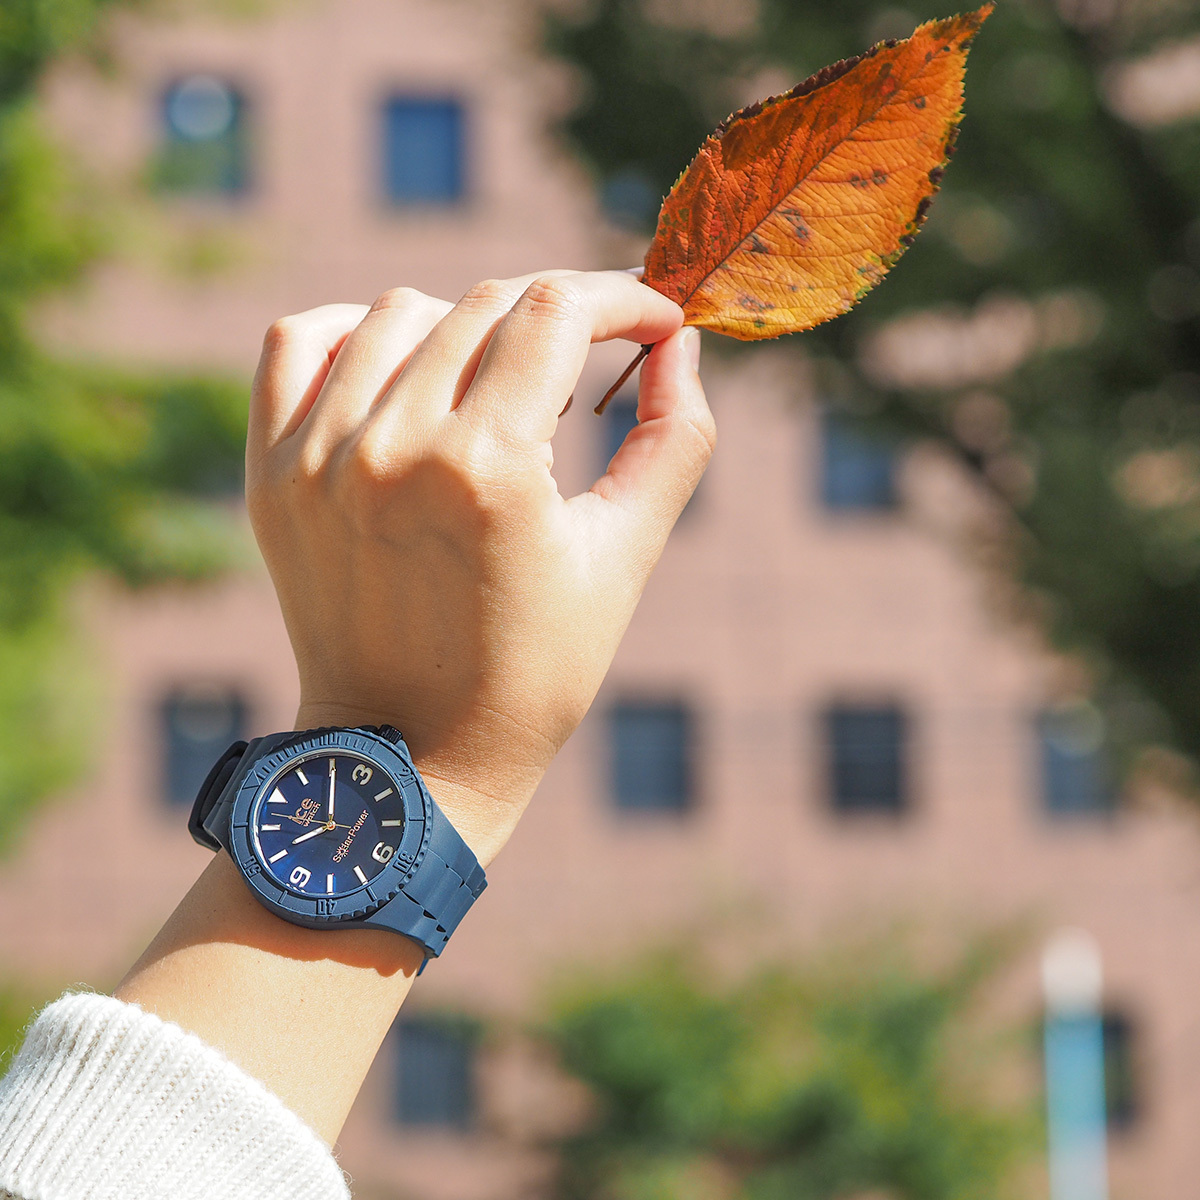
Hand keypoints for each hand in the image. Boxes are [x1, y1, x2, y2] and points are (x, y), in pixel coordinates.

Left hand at [246, 270, 713, 865]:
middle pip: (488, 304)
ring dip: (470, 326)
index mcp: (488, 470)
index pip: (558, 310)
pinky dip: (357, 333)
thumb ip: (674, 439)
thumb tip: (681, 344)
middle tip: (590, 364)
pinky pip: (300, 343)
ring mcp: (317, 458)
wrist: (409, 756)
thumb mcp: (623, 558)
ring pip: (401, 312)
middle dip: (560, 315)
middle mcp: (393, 449)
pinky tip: (403, 369)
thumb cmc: (534, 670)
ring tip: (502, 386)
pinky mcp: (271, 474)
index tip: (653, 319)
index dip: (621, 297)